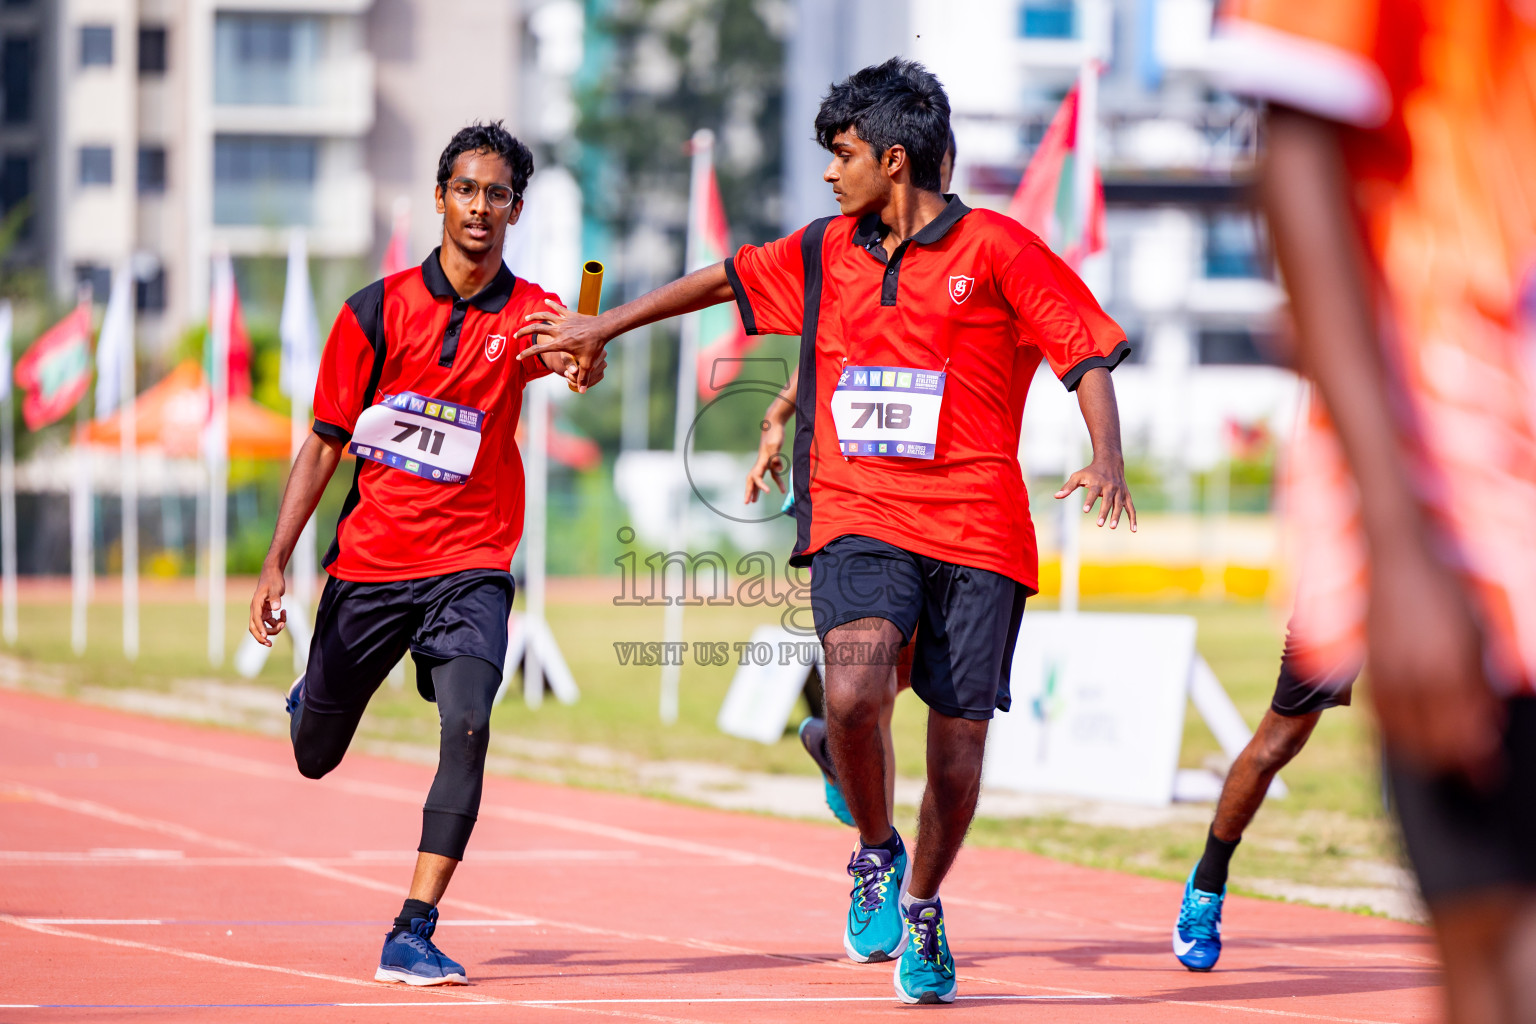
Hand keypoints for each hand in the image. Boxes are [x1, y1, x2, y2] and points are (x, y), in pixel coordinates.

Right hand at [249, 560, 286, 646]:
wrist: (272, 573)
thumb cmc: (273, 580)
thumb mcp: (276, 588)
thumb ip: (275, 598)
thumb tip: (276, 608)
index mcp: (256, 604)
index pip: (256, 620)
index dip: (261, 629)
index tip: (266, 637)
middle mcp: (256, 609)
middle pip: (254, 627)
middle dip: (261, 637)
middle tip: (270, 644)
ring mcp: (260, 611)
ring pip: (264, 626)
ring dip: (273, 629)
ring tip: (284, 623)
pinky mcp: (266, 611)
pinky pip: (270, 622)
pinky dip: (277, 622)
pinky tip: (285, 613)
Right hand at [514, 300, 608, 391]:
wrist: (602, 328)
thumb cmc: (594, 346)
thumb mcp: (588, 363)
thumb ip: (583, 377)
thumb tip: (581, 392)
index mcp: (560, 344)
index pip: (539, 350)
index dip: (527, 354)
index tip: (518, 357)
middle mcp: (559, 331)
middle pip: (537, 330)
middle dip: (524, 332)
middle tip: (516, 336)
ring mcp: (563, 322)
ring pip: (544, 317)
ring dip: (534, 317)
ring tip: (526, 319)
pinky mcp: (570, 315)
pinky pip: (558, 308)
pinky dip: (551, 304)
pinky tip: (545, 301)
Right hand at [744, 416, 786, 503]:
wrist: (774, 423)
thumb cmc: (775, 433)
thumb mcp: (776, 445)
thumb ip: (776, 458)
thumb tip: (778, 470)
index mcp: (761, 461)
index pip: (756, 477)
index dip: (760, 485)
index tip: (768, 492)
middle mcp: (761, 463)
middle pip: (752, 480)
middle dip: (749, 491)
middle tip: (746, 503)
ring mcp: (766, 461)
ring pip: (760, 479)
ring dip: (758, 490)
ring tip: (755, 501)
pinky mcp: (772, 459)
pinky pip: (773, 474)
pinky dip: (776, 481)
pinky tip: (782, 489)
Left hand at [1055, 454, 1135, 529]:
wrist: (1110, 462)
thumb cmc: (1091, 471)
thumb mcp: (1078, 476)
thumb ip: (1068, 487)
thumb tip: (1056, 496)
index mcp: (1098, 482)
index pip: (1093, 492)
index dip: (1089, 501)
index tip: (1085, 510)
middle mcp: (1110, 486)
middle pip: (1107, 500)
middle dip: (1104, 512)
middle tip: (1099, 524)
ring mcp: (1120, 491)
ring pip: (1119, 505)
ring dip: (1116, 516)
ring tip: (1112, 527)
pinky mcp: (1126, 495)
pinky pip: (1131, 508)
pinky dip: (1133, 518)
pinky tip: (1133, 530)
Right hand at [1366, 544, 1502, 784]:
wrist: (1395, 558)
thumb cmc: (1443, 590)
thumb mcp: (1476, 633)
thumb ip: (1482, 681)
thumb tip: (1486, 723)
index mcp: (1453, 667)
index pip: (1467, 733)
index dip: (1479, 760)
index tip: (1488, 775)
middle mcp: (1418, 675)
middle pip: (1436, 741)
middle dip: (1453, 761)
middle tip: (1468, 773)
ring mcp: (1388, 673)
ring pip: (1404, 734)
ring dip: (1423, 753)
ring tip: (1438, 761)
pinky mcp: (1368, 667)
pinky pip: (1379, 716)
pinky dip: (1394, 735)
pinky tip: (1406, 738)